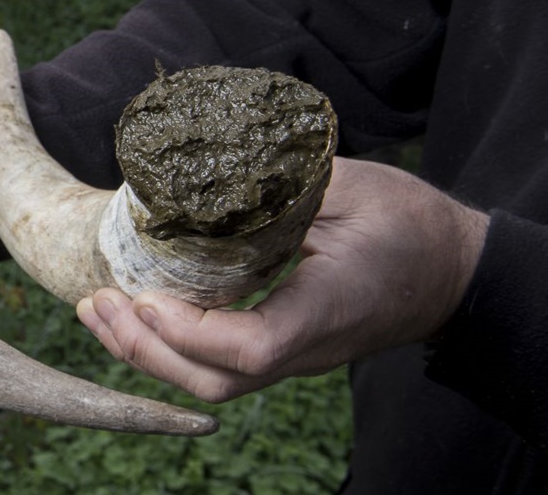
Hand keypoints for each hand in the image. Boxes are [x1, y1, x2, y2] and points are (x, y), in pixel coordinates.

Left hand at [76, 157, 489, 401]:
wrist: (452, 270)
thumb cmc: (407, 222)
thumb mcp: (350, 187)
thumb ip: (280, 184)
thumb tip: (202, 166)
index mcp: (327, 308)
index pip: (252, 347)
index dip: (191, 331)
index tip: (146, 295)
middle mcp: (306, 346)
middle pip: (215, 379)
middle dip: (145, 348)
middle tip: (96, 300)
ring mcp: (292, 356)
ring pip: (211, 381)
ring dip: (146, 352)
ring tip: (97, 310)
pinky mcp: (279, 347)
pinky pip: (216, 364)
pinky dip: (166, 345)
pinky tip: (133, 313)